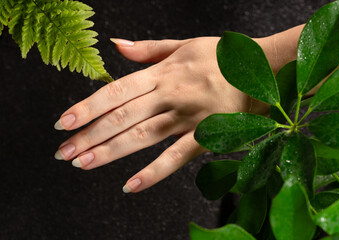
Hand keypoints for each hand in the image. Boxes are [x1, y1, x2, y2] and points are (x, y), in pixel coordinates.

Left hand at [54, 37, 269, 192]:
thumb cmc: (221, 57)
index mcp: (163, 72)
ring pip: (143, 137)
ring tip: (83, 164)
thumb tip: (116, 45)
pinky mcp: (206, 136)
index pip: (117, 90)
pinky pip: (177, 157)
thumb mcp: (184, 44)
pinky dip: (154, 172)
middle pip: (123, 117)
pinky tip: (130, 185)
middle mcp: (171, 95)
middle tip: (63, 152)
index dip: (88, 107)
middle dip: (90, 135)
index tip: (64, 122)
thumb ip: (148, 48)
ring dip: (110, 152)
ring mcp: (189, 117)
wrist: (262, 70)